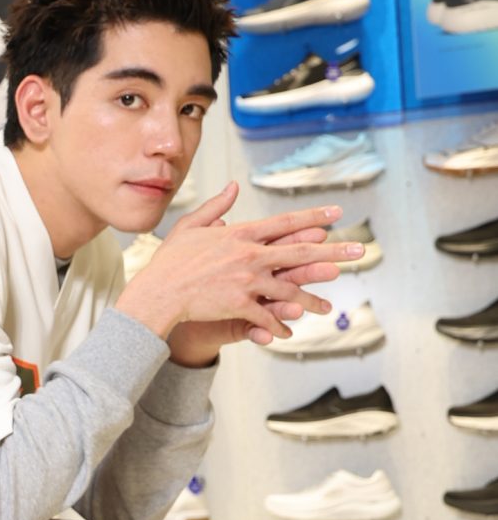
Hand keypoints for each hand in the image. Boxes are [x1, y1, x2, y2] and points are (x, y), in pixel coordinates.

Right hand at [118, 185, 363, 360]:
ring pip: (289, 290)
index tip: (336, 213)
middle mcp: (249, 255)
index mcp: (240, 234)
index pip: (285, 223)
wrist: (158, 292)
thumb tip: (233, 187)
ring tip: (327, 307)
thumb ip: (217, 206)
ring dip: (310, 300)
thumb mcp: (192, 225)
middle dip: (333, 252)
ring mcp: (246, 281)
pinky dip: (278, 325)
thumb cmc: (171, 260)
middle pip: (300, 252)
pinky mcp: (239, 305)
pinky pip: (266, 316)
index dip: (313, 217)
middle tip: (359, 253)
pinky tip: (288, 332)